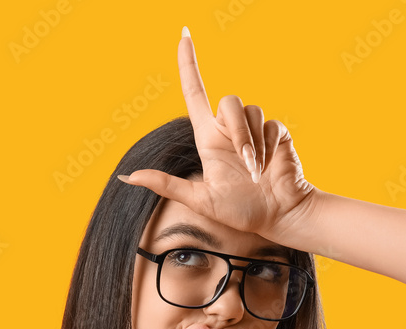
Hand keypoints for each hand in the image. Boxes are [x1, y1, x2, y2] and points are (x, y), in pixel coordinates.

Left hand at [117, 27, 315, 243]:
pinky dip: (268, 147)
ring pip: (250, 111)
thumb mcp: (199, 200)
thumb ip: (165, 185)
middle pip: (228, 101)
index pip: (195, 93)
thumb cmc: (240, 212)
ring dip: (252, 145)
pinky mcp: (275, 132)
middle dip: (238, 133)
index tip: (184, 35)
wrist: (278, 216)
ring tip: (256, 172)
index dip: (189, 64)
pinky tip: (270, 165)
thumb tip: (126, 177)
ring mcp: (253, 130)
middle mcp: (229, 130)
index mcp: (208, 139)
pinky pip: (269, 124)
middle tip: (245, 165)